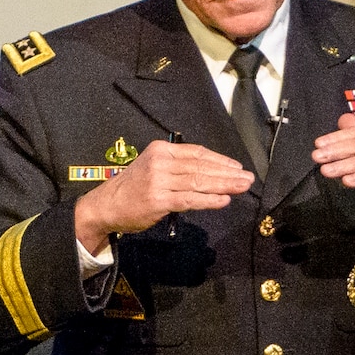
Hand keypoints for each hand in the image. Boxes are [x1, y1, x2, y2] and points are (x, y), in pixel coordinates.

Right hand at [74, 140, 254, 253]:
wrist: (107, 205)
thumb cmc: (133, 188)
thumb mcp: (153, 168)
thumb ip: (177, 168)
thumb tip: (210, 174)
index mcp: (160, 149)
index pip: (196, 152)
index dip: (219, 160)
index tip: (236, 167)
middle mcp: (160, 162)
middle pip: (201, 166)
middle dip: (227, 173)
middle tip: (247, 178)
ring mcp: (159, 181)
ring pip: (198, 182)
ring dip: (224, 185)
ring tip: (241, 187)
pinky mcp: (158, 200)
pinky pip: (190, 199)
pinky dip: (209, 200)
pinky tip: (224, 200)